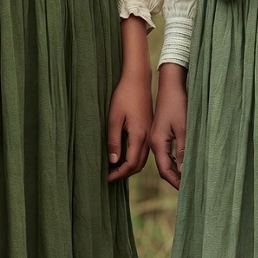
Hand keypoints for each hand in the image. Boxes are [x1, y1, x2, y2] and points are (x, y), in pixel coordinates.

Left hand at [107, 16, 152, 181]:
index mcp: (139, 135)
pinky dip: (134, 156)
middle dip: (125, 173)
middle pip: (138, 164)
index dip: (119, 173)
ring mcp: (150, 132)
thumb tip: (113, 161)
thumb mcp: (114, 118)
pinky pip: (144, 149)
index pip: (131, 164)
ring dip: (130, 165)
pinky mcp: (149, 127)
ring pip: (142, 158)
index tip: (107, 178)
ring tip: (115, 167)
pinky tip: (123, 153)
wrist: (138, 79)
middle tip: (110, 175)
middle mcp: (148, 137)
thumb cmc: (124, 96)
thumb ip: (113, 140)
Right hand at [149, 62, 186, 189]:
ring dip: (175, 170)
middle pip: (163, 168)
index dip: (176, 182)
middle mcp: (153, 142)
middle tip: (190, 189)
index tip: (187, 192)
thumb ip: (183, 150)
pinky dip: (174, 160)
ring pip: (165, 160)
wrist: (170, 85)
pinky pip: (165, 152)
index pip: (165, 170)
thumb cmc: (177, 104)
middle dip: (175, 179)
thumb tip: (184, 171)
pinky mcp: (160, 133)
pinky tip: (183, 163)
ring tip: (189, 179)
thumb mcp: (183, 128)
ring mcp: (155, 138)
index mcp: (157, 142)